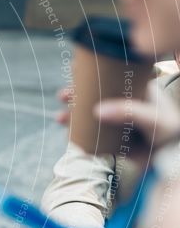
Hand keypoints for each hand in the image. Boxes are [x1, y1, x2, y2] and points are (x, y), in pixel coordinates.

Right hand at [56, 80, 179, 159]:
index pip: (111, 76)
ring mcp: (112, 120)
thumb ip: (130, 112)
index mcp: (135, 90)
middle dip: (74, 94)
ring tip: (60, 118)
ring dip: (69, 113)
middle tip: (63, 96)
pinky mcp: (106, 138)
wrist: (168, 158)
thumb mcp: (154, 119)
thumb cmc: (167, 133)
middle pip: (93, 93)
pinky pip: (86, 132)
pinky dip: (72, 131)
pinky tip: (64, 129)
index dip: (91, 71)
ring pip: (86, 112)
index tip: (75, 69)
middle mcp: (121, 103)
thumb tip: (97, 111)